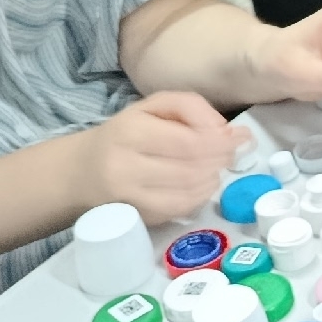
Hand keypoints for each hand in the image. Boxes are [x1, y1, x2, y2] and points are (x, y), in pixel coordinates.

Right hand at [81, 91, 234, 222]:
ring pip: (188, 192)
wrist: (83, 171)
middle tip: (231, 153)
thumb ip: (190, 107)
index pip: (187, 142)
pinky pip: (179, 209)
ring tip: (217, 166)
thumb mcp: (153, 105)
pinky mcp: (136, 216)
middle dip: (220, 160)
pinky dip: (200, 196)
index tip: (238, 137)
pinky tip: (203, 184)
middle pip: (191, 169)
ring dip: (213, 178)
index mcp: (129, 132)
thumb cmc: (125, 133)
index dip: (220, 142)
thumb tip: (225, 130)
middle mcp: (125, 167)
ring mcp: (129, 197)